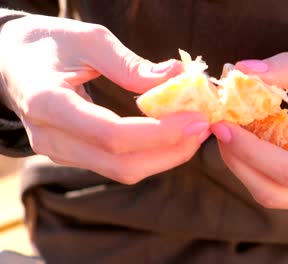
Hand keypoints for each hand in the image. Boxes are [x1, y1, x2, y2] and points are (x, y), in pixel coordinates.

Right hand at [0, 15, 209, 183]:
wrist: (9, 61)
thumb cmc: (46, 42)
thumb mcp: (86, 39)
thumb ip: (129, 63)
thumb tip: (177, 76)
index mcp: (47, 102)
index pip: (111, 134)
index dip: (160, 132)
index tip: (197, 119)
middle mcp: (51, 137)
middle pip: (121, 163)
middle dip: (171, 150)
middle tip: (204, 126)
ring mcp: (60, 151)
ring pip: (121, 170)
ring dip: (165, 155)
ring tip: (194, 130)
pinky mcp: (73, 154)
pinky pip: (117, 164)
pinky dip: (150, 153)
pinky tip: (172, 134)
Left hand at [211, 52, 287, 211]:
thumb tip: (244, 68)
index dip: (252, 151)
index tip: (223, 126)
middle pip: (277, 192)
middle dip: (241, 161)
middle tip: (220, 128)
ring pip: (274, 194)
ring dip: (245, 165)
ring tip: (230, 133)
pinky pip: (280, 187)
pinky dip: (258, 166)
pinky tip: (247, 141)